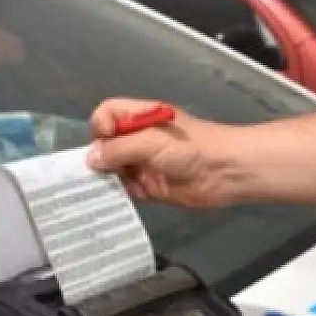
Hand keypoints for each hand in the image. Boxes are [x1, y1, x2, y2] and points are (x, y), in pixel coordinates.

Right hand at [87, 98, 240, 207]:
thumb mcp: (152, 142)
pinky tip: (118, 200)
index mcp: (140, 118)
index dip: (101, 127)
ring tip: (105, 189)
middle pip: (106, 144)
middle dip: (100, 158)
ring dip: (108, 179)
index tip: (104, 143)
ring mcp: (144, 163)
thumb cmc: (191, 148)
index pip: (108, 115)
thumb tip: (91, 158)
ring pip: (114, 169)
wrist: (224, 172)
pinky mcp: (151, 186)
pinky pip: (127, 189)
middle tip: (97, 174)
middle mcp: (139, 139)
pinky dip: (120, 194)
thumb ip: (119, 149)